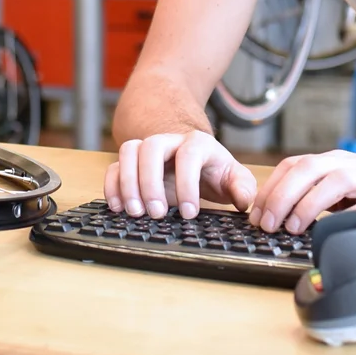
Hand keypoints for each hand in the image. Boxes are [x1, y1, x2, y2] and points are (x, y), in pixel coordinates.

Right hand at [105, 130, 257, 219]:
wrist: (194, 158)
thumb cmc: (215, 171)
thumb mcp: (234, 178)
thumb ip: (242, 187)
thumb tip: (243, 200)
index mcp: (197, 143)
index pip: (189, 155)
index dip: (187, 184)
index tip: (189, 214)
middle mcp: (169, 141)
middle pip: (152, 148)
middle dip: (151, 182)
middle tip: (157, 214)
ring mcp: (146, 149)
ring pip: (129, 151)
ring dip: (128, 182)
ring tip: (135, 212)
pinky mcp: (131, 162)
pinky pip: (113, 165)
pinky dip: (112, 185)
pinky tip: (118, 207)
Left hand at [250, 152, 355, 231]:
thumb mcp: (350, 188)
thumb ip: (320, 194)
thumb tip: (282, 213)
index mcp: (337, 163)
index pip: (294, 166)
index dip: (271, 188)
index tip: (256, 213)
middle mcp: (353, 167)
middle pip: (308, 169)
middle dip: (282, 195)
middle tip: (267, 223)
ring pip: (335, 182)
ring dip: (309, 204)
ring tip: (294, 227)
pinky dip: (352, 214)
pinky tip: (337, 229)